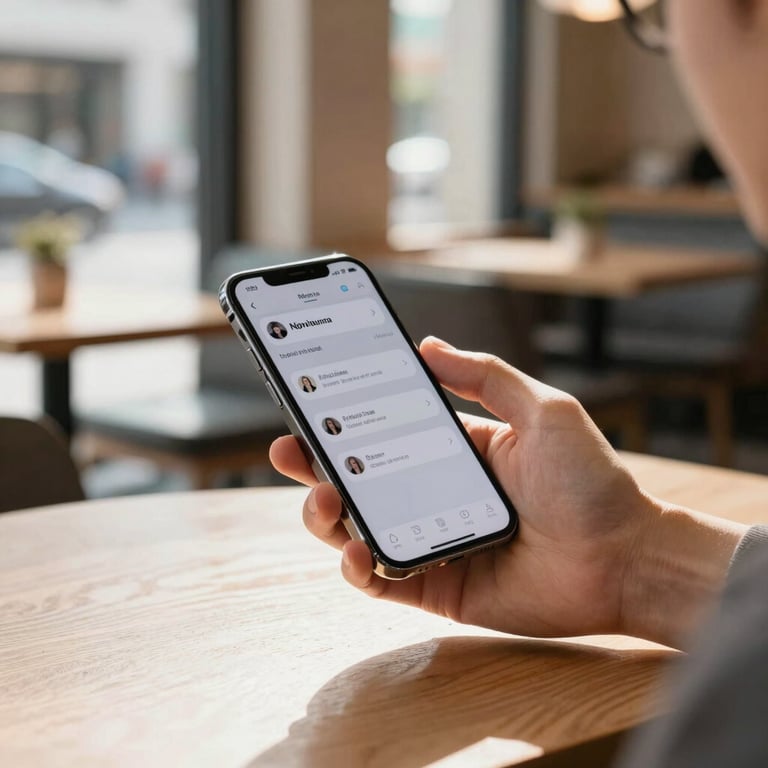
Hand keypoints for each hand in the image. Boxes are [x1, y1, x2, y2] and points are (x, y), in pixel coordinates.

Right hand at [271, 337, 658, 638]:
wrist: (625, 558)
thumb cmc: (591, 482)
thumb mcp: (543, 411)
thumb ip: (486, 376)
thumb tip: (427, 346)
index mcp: (454, 453)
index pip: (384, 434)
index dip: (344, 422)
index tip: (309, 405)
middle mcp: (434, 496)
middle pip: (358, 482)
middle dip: (316, 468)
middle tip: (290, 451)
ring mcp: (432, 543)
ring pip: (358, 531)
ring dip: (326, 516)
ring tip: (321, 498)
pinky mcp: (438, 589)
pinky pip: (384, 583)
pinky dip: (359, 570)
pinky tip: (355, 551)